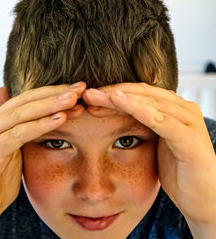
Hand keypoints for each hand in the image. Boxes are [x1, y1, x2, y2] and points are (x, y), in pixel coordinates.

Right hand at [0, 82, 85, 234]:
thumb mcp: (13, 150)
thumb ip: (22, 129)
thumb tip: (28, 113)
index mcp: (0, 120)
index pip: (31, 98)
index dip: (55, 91)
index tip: (79, 88)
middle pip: (28, 101)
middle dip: (56, 93)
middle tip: (81, 87)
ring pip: (23, 114)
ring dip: (51, 105)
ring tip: (73, 99)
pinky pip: (17, 136)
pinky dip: (39, 126)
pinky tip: (59, 119)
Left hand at [82, 83, 215, 226]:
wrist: (204, 198)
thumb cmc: (178, 170)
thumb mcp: (156, 144)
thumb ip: (144, 126)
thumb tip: (117, 118)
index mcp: (173, 110)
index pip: (139, 94)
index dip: (113, 93)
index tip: (90, 98)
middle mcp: (182, 109)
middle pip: (141, 93)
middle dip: (112, 92)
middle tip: (87, 94)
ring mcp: (188, 121)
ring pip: (148, 102)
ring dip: (119, 98)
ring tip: (96, 95)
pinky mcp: (189, 137)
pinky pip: (160, 119)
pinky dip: (139, 109)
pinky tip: (119, 101)